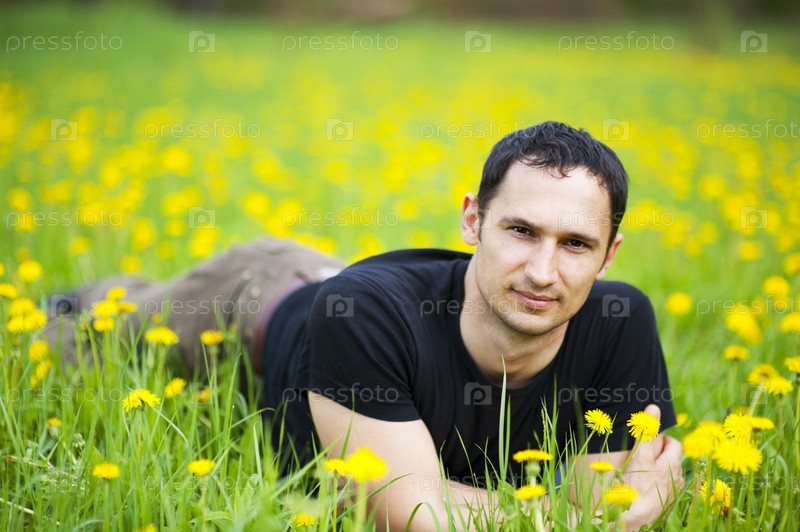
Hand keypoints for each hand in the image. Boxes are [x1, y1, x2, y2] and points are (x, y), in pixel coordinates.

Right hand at [621, 404, 684, 529]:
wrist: (634, 518)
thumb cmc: (636, 485)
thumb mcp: (640, 454)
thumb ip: (647, 431)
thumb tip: (654, 407)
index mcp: (672, 464)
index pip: (673, 444)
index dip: (661, 440)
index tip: (648, 443)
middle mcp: (677, 478)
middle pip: (671, 460)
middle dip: (658, 455)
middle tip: (642, 457)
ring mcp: (672, 493)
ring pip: (666, 475)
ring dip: (656, 470)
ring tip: (640, 473)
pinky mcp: (665, 505)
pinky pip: (662, 489)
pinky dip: (654, 485)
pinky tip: (642, 488)